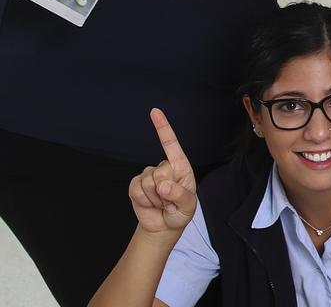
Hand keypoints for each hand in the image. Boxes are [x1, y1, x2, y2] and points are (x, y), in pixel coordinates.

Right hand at [129, 108, 196, 235]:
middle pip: (160, 171)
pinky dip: (143, 200)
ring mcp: (149, 176)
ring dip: (155, 198)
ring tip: (162, 203)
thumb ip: (179, 195)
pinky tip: (150, 204)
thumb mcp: (187, 206)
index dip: (163, 127)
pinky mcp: (136, 185)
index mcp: (180, 167)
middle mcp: (164, 168)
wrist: (163, 226)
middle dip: (164, 190)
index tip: (154, 111)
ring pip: (147, 182)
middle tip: (169, 201)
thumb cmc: (180, 213)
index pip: (171, 144)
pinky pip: (136, 190)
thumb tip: (163, 185)